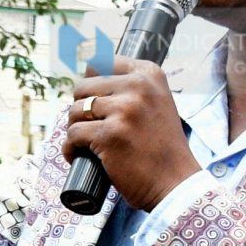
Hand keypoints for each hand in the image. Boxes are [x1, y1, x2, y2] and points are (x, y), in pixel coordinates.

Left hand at [63, 58, 200, 212]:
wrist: (175, 183)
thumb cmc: (160, 148)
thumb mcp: (155, 104)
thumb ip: (131, 87)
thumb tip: (88, 70)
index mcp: (149, 74)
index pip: (102, 63)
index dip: (91, 85)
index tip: (93, 104)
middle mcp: (138, 86)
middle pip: (83, 87)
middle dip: (80, 109)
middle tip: (89, 128)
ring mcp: (124, 109)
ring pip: (75, 111)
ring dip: (74, 130)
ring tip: (87, 144)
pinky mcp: (110, 134)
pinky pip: (72, 135)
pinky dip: (70, 149)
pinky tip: (79, 157)